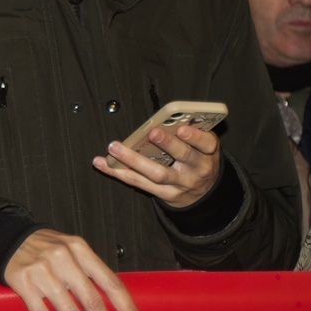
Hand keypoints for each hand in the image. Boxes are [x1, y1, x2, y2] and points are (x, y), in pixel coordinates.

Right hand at [2, 229, 143, 310]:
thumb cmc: (44, 247)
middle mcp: (62, 259)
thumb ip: (89, 269)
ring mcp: (42, 271)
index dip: (125, 306)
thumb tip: (113, 301)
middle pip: (91, 300)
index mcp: (79, 249)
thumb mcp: (70, 248)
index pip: (110, 281)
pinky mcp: (23, 282)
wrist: (6, 237)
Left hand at [93, 122, 221, 209]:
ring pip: (158, 173)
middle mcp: (197, 170)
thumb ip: (189, 131)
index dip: (195, 136)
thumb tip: (168, 115)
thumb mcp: (202, 146)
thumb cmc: (197, 158)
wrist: (205, 193)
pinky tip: (102, 163)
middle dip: (168, 144)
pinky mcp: (166, 195)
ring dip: (134, 159)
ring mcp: (181, 185)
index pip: (207, 144)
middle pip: (183, 157)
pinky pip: (140, 183)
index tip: (181, 128)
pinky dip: (119, 172)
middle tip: (152, 132)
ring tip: (114, 147)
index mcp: (207, 153)